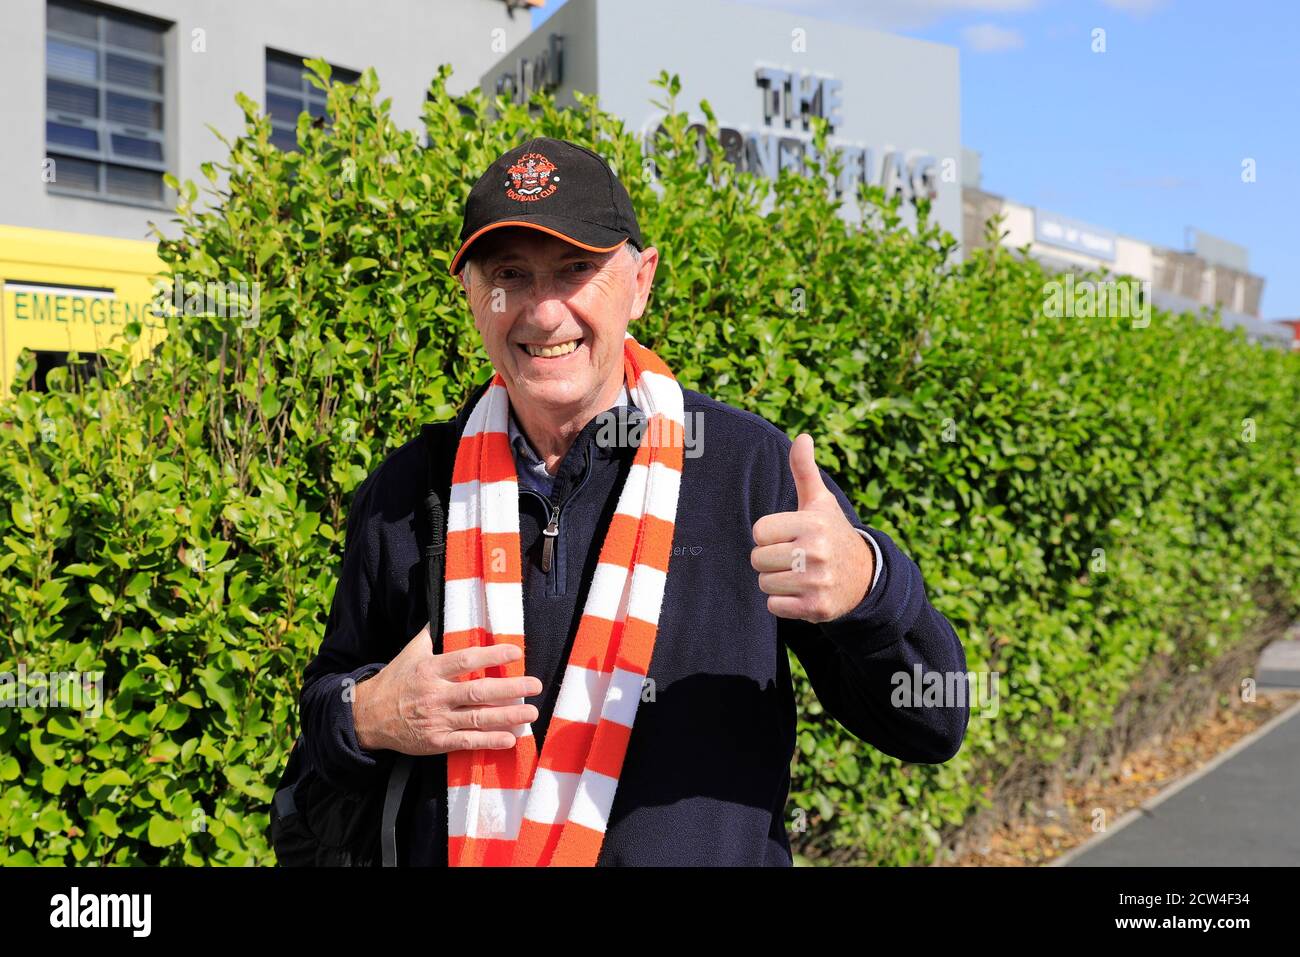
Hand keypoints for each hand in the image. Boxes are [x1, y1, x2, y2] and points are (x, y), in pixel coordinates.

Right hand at [352, 624, 540, 754]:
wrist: (366, 717)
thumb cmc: (395, 680)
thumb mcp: (410, 652)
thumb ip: (430, 632)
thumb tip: (443, 606)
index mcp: (431, 669)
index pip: (466, 660)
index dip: (492, 655)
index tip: (517, 651)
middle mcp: (436, 695)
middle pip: (478, 692)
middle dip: (510, 689)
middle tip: (536, 685)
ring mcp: (436, 720)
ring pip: (477, 719)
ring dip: (507, 716)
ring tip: (531, 712)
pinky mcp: (436, 742)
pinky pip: (466, 742)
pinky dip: (489, 741)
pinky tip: (509, 738)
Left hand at [751, 433, 874, 622]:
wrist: (865, 577)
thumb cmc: (831, 534)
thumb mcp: (820, 503)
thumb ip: (804, 471)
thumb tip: (802, 437)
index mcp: (811, 524)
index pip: (759, 532)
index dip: (769, 535)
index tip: (789, 536)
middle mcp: (816, 552)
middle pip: (758, 559)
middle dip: (771, 560)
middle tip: (794, 558)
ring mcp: (817, 582)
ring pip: (765, 584)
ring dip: (777, 582)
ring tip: (799, 575)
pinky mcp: (817, 608)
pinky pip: (774, 607)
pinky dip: (784, 604)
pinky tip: (803, 593)